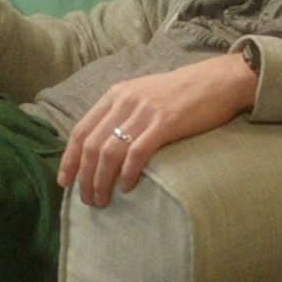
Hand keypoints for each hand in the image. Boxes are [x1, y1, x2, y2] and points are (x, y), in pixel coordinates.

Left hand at [60, 52, 257, 207]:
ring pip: (109, 152)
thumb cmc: (180, 93)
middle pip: (91, 145)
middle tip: (87, 200)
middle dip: (84, 177)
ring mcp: (143, 112)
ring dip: (101, 181)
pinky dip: (128, 173)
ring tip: (102, 200)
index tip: (64, 181)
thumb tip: (102, 145)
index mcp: (115, 95)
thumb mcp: (142, 95)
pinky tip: (127, 188)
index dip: (69, 158)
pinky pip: (137, 153)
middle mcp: (124, 102)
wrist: (217, 81)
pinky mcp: (164, 123)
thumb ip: (121, 114)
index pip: (80, 130)